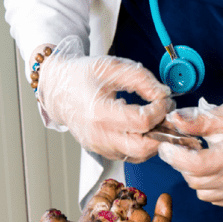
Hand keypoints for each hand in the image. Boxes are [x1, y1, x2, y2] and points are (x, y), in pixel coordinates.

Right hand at [37, 36, 173, 161]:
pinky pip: (129, 155)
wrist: (57, 88)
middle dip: (161, 131)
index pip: (143, 121)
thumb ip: (142, 78)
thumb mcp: (112, 66)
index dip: (161, 109)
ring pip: (138, 155)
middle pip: (143, 147)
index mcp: (98, 111)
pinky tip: (140, 126)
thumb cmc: (82, 75)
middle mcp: (97, 134)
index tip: (164, 98)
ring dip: (153, 139)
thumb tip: (164, 94)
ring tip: (153, 118)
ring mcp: (97, 145)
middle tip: (165, 114)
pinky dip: (141, 143)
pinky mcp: (100, 150)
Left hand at [39, 179, 171, 221]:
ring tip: (137, 196)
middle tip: (126, 188)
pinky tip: (165, 198)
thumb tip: (54, 211)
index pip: (101, 201)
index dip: (107, 190)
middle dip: (125, 194)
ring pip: (139, 213)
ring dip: (139, 201)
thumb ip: (52, 215)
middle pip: (122, 204)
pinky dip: (164, 212)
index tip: (112, 182)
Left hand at [158, 78, 222, 206]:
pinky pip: (218, 199)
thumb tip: (172, 120)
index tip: (165, 146)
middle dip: (182, 164)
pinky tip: (214, 168)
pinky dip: (209, 186)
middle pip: (196, 180)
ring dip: (195, 176)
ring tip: (201, 156)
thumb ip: (199, 120)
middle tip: (184, 147)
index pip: (195, 165)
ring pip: (204, 193)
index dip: (174, 156)